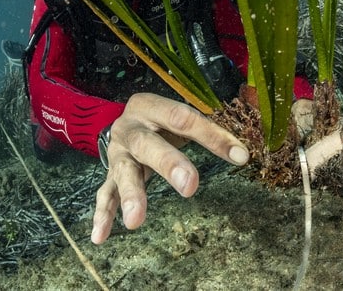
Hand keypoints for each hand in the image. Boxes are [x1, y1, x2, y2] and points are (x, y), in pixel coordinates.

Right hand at [91, 93, 248, 243]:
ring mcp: (117, 153)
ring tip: (135, 221)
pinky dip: (103, 215)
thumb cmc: (162, 122)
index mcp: (150, 106)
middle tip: (189, 186)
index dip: (212, 136)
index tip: (239, 156)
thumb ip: (207, 131)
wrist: (126, 121)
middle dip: (169, 164)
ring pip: (124, 173)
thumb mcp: (180, 118)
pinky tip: (101, 237)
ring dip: (131, 196)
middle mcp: (130, 128)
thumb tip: (242, 155)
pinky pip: (105, 194)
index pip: (182, 118)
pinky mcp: (110, 174)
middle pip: (149, 144)